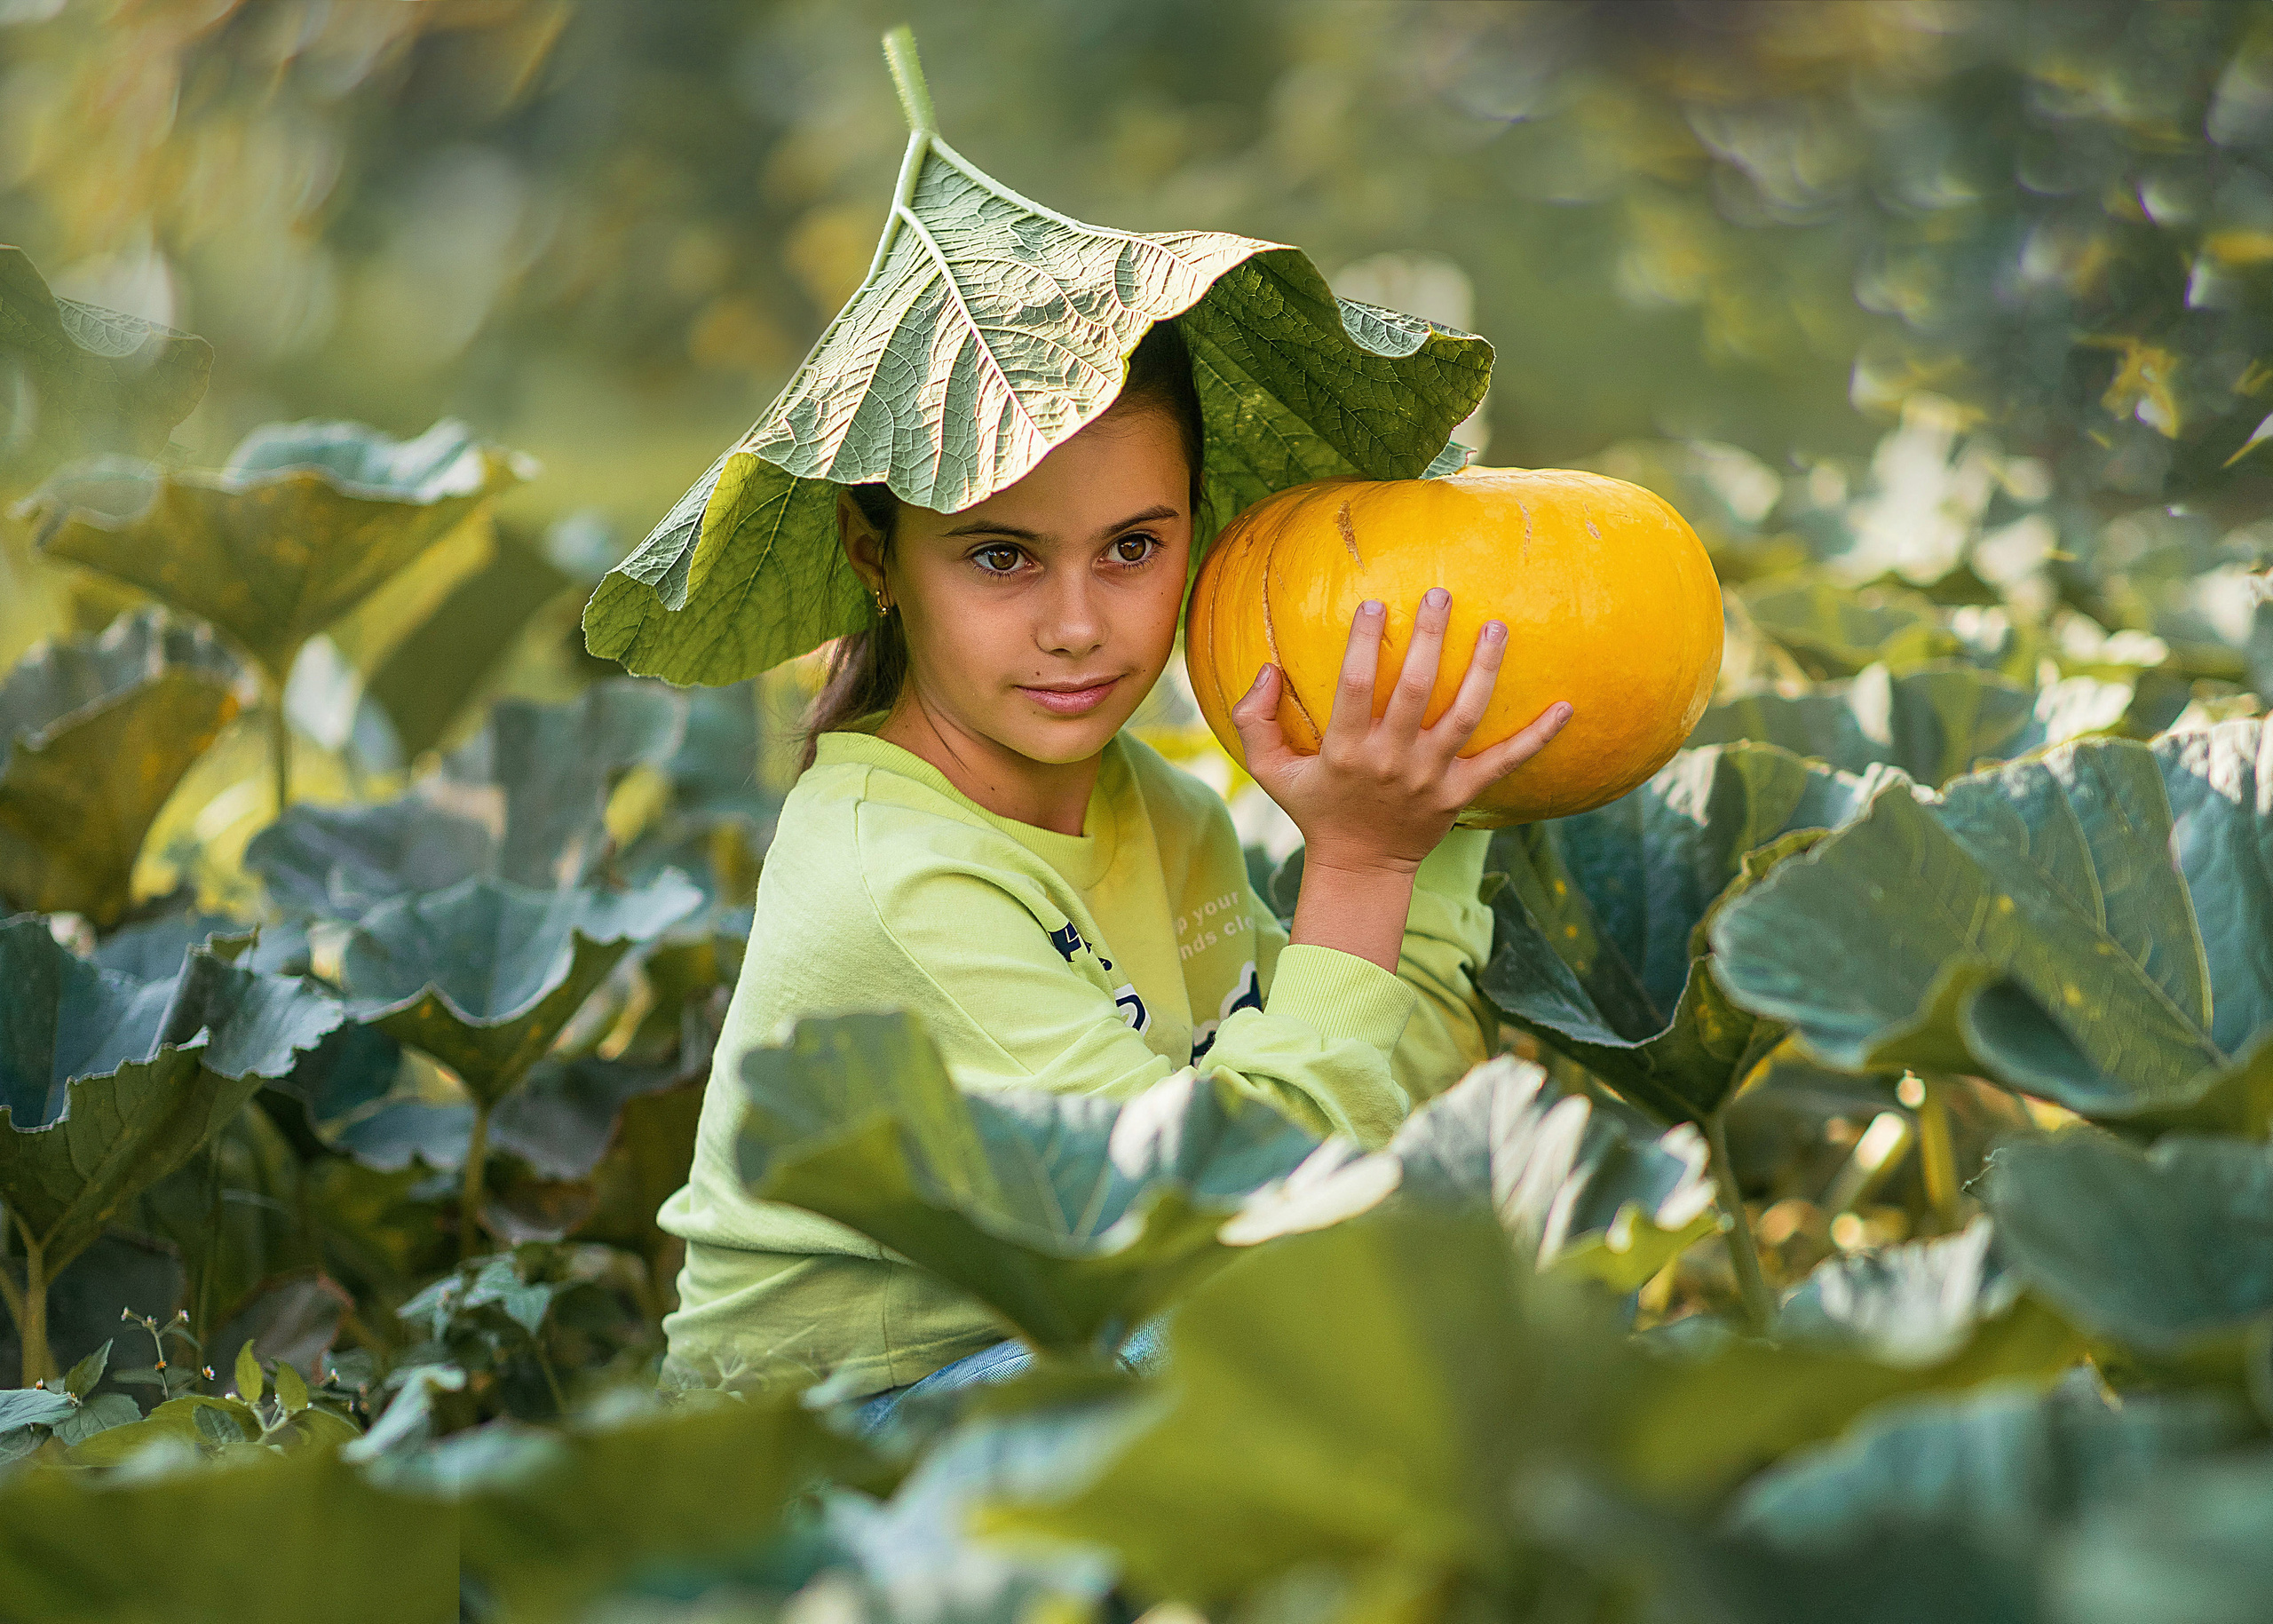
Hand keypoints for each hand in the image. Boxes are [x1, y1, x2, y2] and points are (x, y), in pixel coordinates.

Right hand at [1232, 587, 1571, 875]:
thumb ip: (1254, 721)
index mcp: (1346, 750)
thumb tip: (1266, 669)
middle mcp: (1392, 760)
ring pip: (1465, 715)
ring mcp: (1432, 777)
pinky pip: (1506, 762)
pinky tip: (1567, 707)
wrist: (1360, 868)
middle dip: (1430, 638)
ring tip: (1496, 626)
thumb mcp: (1270, 772)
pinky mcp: (1462, 793)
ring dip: (1484, 669)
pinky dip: (1538, 737)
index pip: (1356, 687)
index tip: (1374, 604)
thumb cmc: (1315, 808)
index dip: (1364, 644)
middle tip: (1440, 593)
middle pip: (1418, 690)